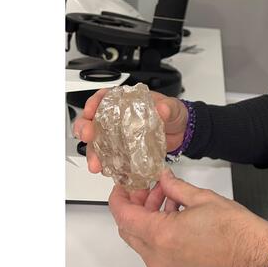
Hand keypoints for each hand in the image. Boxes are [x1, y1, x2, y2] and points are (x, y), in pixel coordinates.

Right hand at [72, 88, 188, 172]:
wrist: (182, 133)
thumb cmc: (174, 115)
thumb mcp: (173, 108)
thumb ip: (168, 107)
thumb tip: (163, 109)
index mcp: (128, 101)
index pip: (105, 98)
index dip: (93, 103)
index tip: (90, 110)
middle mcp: (119, 118)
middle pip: (94, 120)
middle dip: (85, 128)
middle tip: (87, 137)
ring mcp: (119, 135)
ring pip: (97, 141)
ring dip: (92, 152)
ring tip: (95, 163)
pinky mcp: (123, 150)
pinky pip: (109, 156)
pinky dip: (105, 163)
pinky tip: (105, 169)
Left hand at [109, 169, 267, 266]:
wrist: (255, 256)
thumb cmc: (236, 233)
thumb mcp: (202, 198)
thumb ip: (175, 187)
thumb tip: (163, 178)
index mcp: (161, 235)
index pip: (123, 215)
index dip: (119, 196)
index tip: (123, 186)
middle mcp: (158, 256)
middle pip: (128, 229)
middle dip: (134, 205)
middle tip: (146, 188)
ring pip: (141, 240)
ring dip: (147, 217)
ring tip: (165, 197)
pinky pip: (156, 250)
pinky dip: (157, 231)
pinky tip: (174, 213)